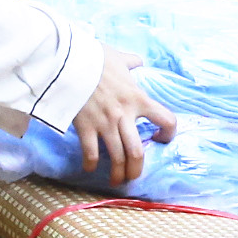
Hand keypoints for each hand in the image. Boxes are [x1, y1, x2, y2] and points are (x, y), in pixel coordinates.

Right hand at [71, 50, 178, 188]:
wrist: (69, 61)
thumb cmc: (95, 58)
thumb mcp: (119, 58)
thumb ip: (131, 61)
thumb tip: (137, 60)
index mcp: (138, 98)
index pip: (166, 119)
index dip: (169, 133)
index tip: (160, 138)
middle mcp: (125, 115)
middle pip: (137, 152)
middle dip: (136, 169)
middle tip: (133, 176)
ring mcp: (105, 123)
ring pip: (117, 158)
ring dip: (118, 173)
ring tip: (117, 180)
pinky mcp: (85, 127)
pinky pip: (91, 154)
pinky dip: (91, 164)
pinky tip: (90, 168)